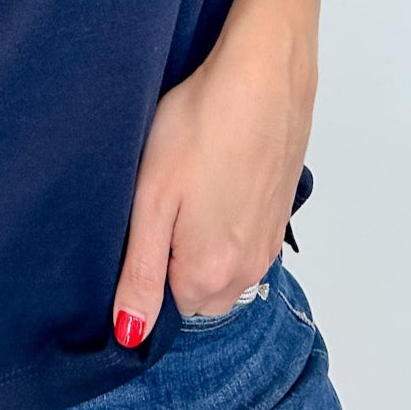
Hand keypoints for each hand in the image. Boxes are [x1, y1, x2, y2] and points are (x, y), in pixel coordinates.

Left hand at [111, 6, 316, 342]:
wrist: (263, 74)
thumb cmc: (201, 126)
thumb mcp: (151, 199)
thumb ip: (140, 273)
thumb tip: (130, 335)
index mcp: (209, 274)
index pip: (167, 309)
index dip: (145, 269)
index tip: (139, 225)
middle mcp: (247, 270)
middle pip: (197, 293)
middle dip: (174, 262)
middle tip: (160, 203)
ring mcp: (269, 241)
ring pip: (224, 266)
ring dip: (202, 241)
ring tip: (188, 184)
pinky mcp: (280, 212)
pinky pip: (244, 238)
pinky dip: (226, 219)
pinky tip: (215, 175)